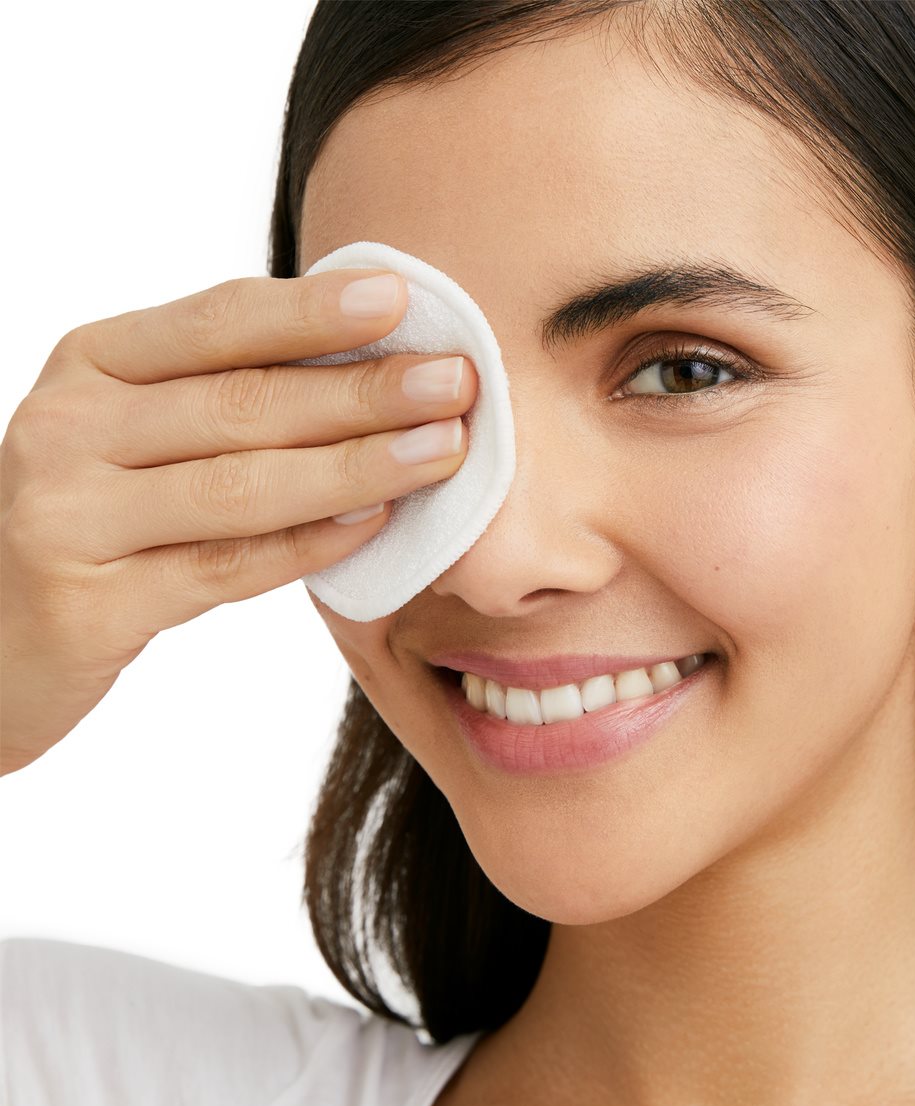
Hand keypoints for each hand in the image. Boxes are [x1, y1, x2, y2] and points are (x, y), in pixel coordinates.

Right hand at [0, 269, 474, 774]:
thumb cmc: (97, 512)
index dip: (311, 311)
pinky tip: (374, 524)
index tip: (400, 298)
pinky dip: (307, 545)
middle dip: (362, 393)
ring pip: (241, 489)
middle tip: (455, 383)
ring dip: (355, 467)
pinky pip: (225, 570)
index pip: (215, 322)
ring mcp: (69, 519)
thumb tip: (376, 360)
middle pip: (241, 405)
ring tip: (441, 450)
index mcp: (90, 366)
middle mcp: (67, 430)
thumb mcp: (137, 430)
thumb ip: (227, 393)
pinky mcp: (90, 606)